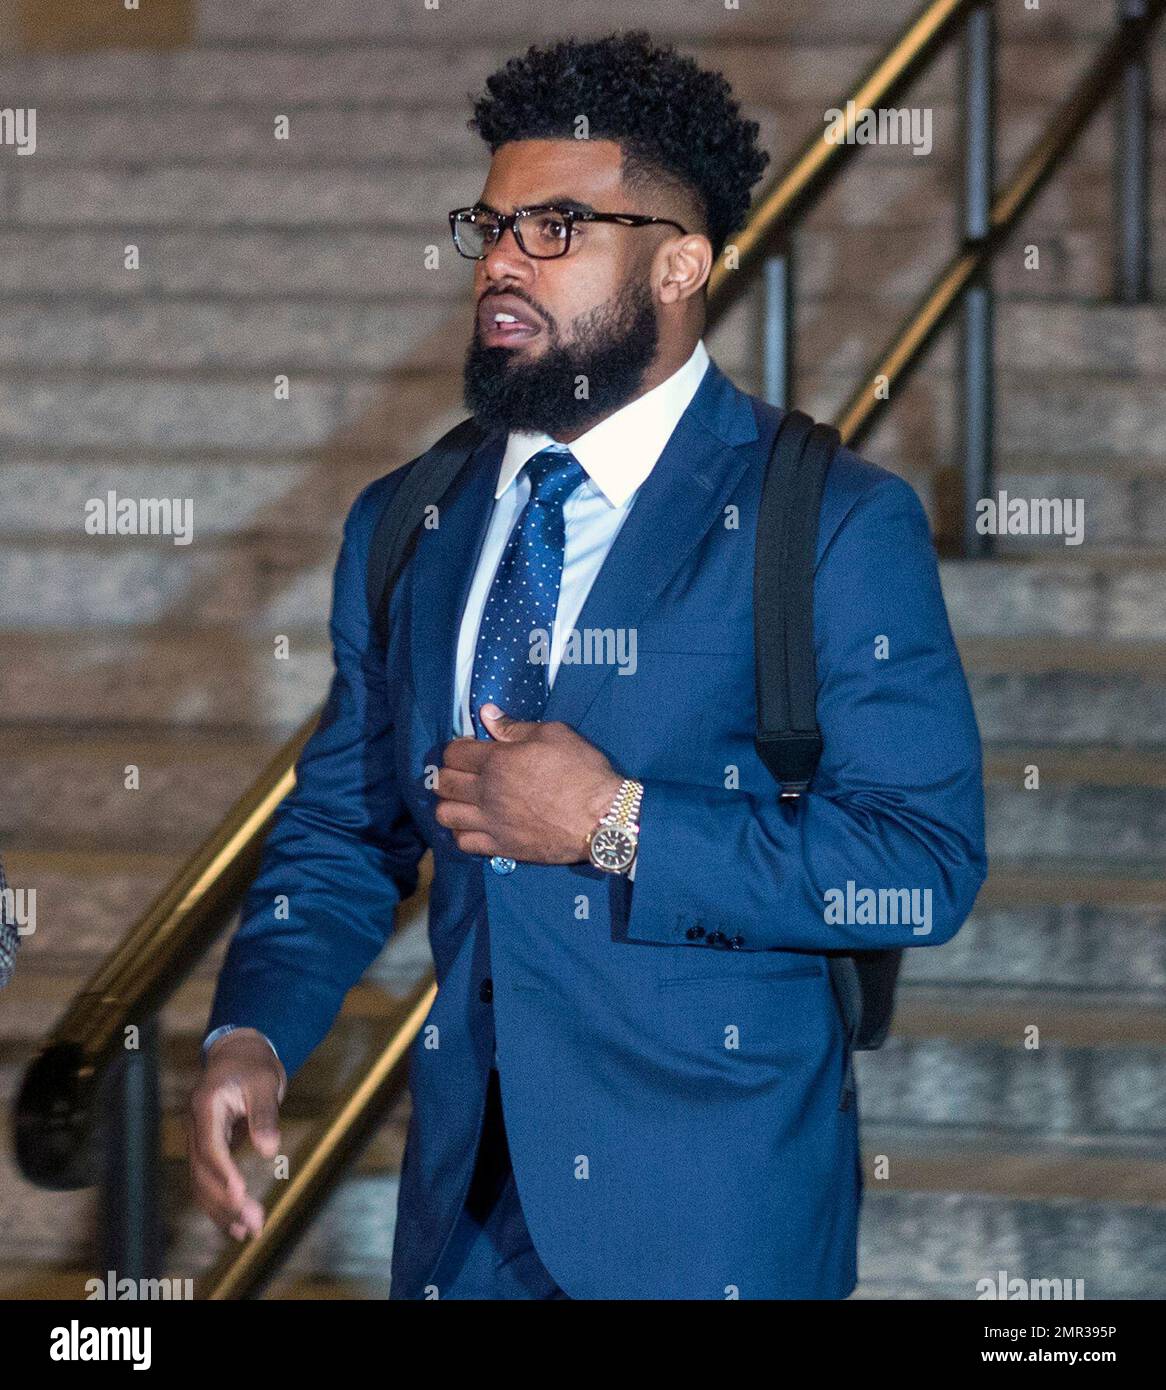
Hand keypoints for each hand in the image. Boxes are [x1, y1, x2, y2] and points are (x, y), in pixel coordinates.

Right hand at [186, 1029, 286, 1241]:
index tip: (240, 1196)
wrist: (239, 1053)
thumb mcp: (266, 1083)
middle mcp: (195, 1126)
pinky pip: (207, 1180)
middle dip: (226, 1201)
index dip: (224, 1174)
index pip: (211, 1148)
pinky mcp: (206, 1148)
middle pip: (203, 1172)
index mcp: (206, 1106)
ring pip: (201, 1182)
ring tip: (248, 1232)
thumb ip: (265, 1116)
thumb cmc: (254, 1065)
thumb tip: (270, 1150)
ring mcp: (197, 1138)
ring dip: (222, 1210)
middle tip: (254, 1224)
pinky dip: (219, 1202)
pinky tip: (236, 1222)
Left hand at [434, 704, 623, 862]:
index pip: (453, 753)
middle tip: (464, 773)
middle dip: (448, 774)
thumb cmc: (583, 771)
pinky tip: (474, 825)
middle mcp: (487, 792)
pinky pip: (463, 843)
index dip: (457, 748)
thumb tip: (486, 713)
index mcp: (497, 761)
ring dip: (449, 804)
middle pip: (443, 783)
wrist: (604, 818)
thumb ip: (514, 726)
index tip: (470, 749)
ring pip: (445, 815)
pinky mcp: (501, 847)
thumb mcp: (554, 735)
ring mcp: (492, 823)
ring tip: (464, 801)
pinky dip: (461, 833)